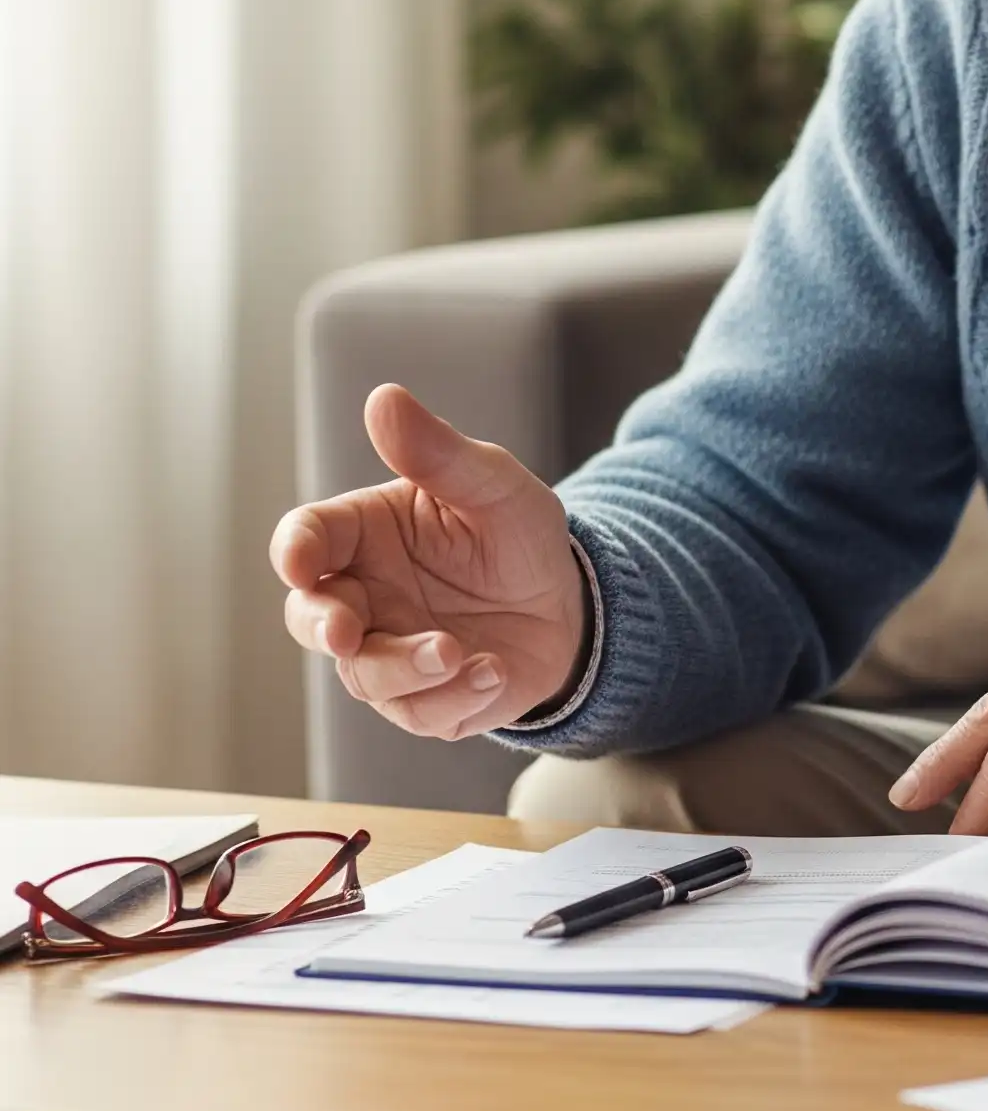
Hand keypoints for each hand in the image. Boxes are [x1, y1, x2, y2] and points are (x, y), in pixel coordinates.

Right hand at [269, 384, 586, 739]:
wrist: (570, 603)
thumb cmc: (518, 534)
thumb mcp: (493, 483)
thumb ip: (438, 451)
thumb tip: (384, 398)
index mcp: (367, 534)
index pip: (307, 538)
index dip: (295, 551)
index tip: (301, 562)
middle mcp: (365, 594)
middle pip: (309, 616)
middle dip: (322, 625)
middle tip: (346, 631)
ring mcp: (388, 650)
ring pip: (363, 674)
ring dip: (405, 668)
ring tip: (457, 651)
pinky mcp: (424, 700)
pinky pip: (419, 711)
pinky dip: (453, 697)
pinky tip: (492, 671)